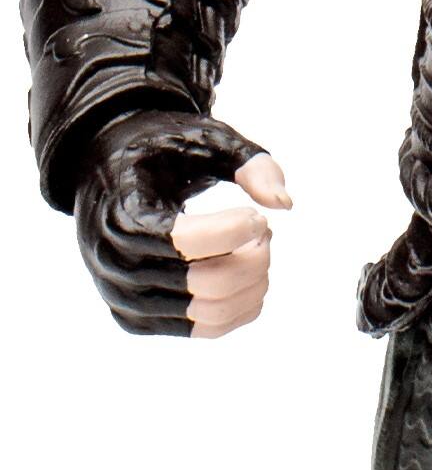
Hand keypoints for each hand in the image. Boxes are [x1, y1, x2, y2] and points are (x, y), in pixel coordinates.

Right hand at [72, 110, 291, 338]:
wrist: (108, 173)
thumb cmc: (163, 150)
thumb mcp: (204, 140)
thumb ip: (251, 163)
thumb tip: (285, 203)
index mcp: (123, 218)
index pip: (188, 243)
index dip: (237, 230)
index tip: (257, 214)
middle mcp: (117, 266)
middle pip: (209, 284)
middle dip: (255, 256)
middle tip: (264, 229)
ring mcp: (125, 300)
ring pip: (211, 313)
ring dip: (254, 282)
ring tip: (258, 247)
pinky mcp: (139, 320)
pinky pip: (204, 329)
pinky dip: (242, 305)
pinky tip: (251, 272)